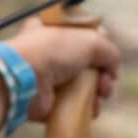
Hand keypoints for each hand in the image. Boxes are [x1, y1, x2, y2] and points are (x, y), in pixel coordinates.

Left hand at [6, 24, 120, 123]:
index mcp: (54, 29)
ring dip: (99, 90)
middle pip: (88, 63)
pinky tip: (94, 107)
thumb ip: (109, 51)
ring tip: (101, 94)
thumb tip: (113, 69)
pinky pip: (76, 105)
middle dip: (104, 72)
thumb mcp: (90, 40)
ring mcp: (50, 78)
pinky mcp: (50, 102)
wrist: (24, 78)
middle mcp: (51, 52)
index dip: (100, 43)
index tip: (107, 53)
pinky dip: (89, 108)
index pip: (84, 34)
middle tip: (107, 79)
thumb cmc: (54, 50)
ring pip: (85, 85)